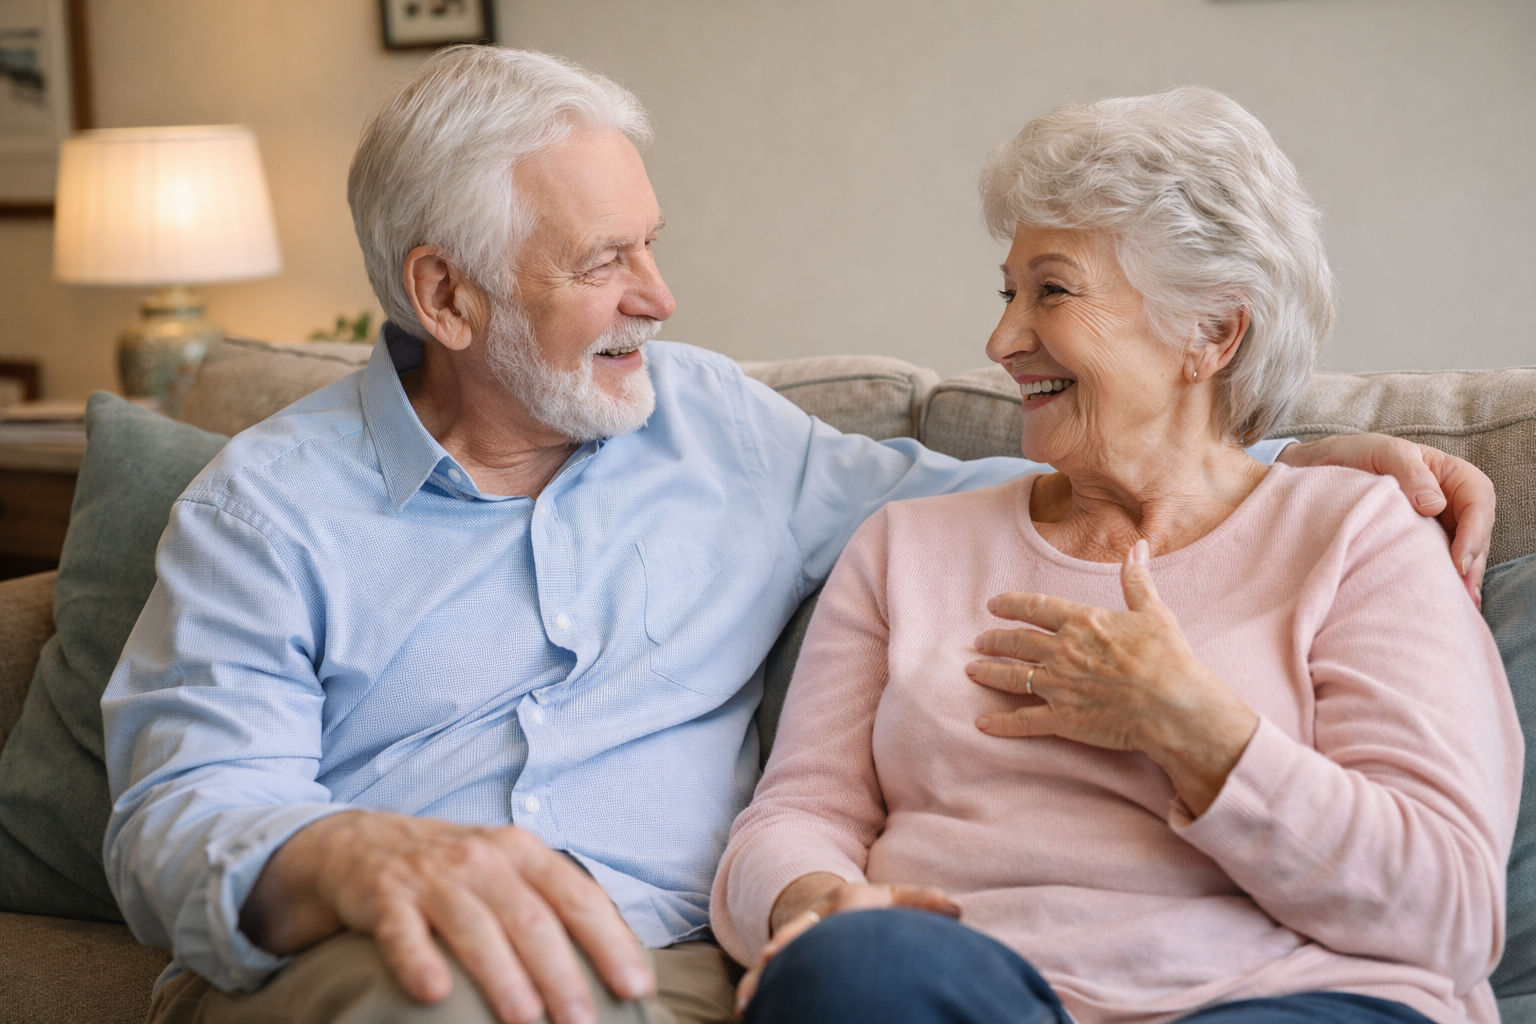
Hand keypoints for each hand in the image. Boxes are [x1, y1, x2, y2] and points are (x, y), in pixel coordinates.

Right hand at [239, 810, 651, 1023]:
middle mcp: (482, 860)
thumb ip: (553, 905)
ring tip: (526, 1019)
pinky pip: (402, 931)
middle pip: (532, 919)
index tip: (635, 987)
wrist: (356, 843)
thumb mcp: (507, 872)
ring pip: (475, 927)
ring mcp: (431, 876)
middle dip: (563, 973)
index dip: (610, 942)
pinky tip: (433, 993)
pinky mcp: (383, 896)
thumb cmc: (451, 871)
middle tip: (584, 1021)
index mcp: (523, 853)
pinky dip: (418, 960)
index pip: (578, 897)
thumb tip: (618, 961)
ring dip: (503, 976)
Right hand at [733, 873, 959, 1017]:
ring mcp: (796, 939)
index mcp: (844, 901)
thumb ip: (924, 904)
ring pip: (772, 959)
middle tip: (767, 964)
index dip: (825, 922)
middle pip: (794, 933)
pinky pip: (764, 977)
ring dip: (759, 980)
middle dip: (781, 949)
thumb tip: (958, 911)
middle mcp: (814, 918)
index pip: (836, 910)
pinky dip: (757, 993)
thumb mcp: (896, 900)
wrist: (833, 907)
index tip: (818, 933)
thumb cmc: (872, 910)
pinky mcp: (784, 961)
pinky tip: (749, 1013)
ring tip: (748, 1006)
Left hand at [966, 541, 1257, 815]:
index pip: (1035, 607)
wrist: (1173, 705)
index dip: (1011, 604)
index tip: (993, 605)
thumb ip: (1136, 579)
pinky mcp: (1063, 718)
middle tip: (980, 640)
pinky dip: (1001, 724)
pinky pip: (1023, 720)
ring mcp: (1059, 685)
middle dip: (995, 640)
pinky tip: (982, 724)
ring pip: (1012, 676)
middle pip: (1018, 641)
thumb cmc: (1168, 658)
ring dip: (989, 672)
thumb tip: (1137, 546)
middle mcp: (1062, 651)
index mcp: (1082, 622)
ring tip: (972, 670)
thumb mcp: (1153, 611)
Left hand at [1277, 434, 1493, 605]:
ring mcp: (1436, 525)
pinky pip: (1435, 561)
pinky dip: (1441, 580)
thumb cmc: (1357, 454)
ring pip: (1461, 552)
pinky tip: (1439, 600)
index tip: (1459, 559)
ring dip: (1462, 579)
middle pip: (1476, 533)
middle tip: (1463, 595)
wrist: (1323, 468)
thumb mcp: (1384, 452)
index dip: (1475, 530)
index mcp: (1450, 475)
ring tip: (1459, 606)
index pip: (1477, 500)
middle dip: (1472, 564)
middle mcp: (1450, 502)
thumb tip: (1435, 504)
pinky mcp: (1417, 543)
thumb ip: (1409, 471)